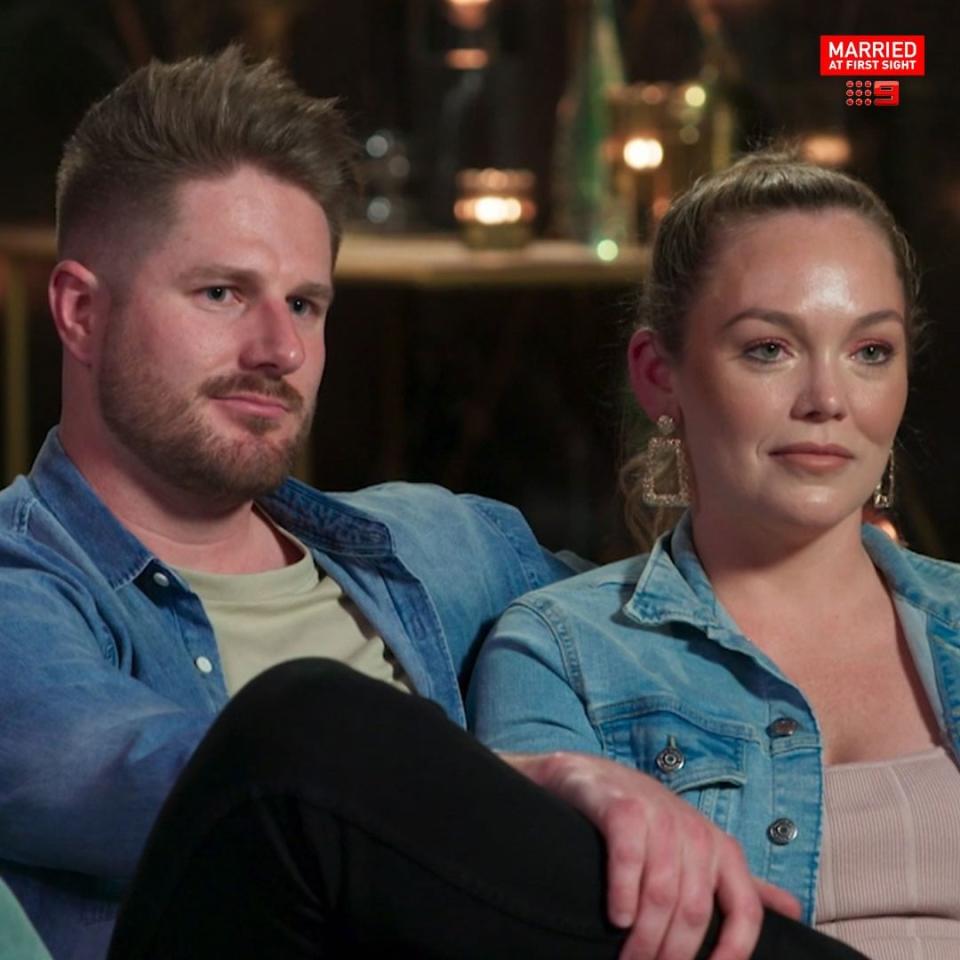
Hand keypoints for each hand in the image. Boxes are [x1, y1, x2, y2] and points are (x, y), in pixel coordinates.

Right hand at [501, 751, 800, 959]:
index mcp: (722, 849)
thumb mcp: (697, 850)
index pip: (745, 911)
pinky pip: (629, 861)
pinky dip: (623, 894)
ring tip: (627, 957)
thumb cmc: (648, 823)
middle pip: (694, 912)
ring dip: (643, 938)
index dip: (733, 952)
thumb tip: (795, 912)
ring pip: (661, 894)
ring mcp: (660, 818)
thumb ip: (739, 884)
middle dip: (671, 954)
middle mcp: (696, 832)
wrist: (590, 777)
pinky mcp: (623, 808)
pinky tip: (616, 917)